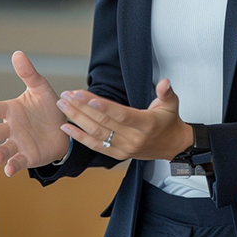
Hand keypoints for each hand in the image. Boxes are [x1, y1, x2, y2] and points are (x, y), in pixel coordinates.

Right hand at [0, 51, 69, 175]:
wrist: (65, 127)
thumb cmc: (48, 107)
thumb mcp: (40, 89)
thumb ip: (28, 73)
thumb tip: (17, 53)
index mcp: (11, 110)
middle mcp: (11, 128)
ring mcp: (18, 143)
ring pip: (3, 149)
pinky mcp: (28, 157)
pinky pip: (17, 162)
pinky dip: (12, 166)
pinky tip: (8, 170)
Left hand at [56, 79, 193, 160]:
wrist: (173, 146)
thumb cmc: (169, 121)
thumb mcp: (172, 103)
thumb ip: (166, 92)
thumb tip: (165, 82)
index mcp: (146, 124)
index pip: (121, 115)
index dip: (104, 107)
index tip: (87, 97)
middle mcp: (133, 138)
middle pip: (104, 122)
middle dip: (82, 107)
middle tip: (67, 95)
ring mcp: (124, 148)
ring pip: (96, 133)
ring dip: (77, 119)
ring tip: (63, 105)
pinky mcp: (118, 155)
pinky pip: (95, 146)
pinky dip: (79, 137)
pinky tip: (66, 127)